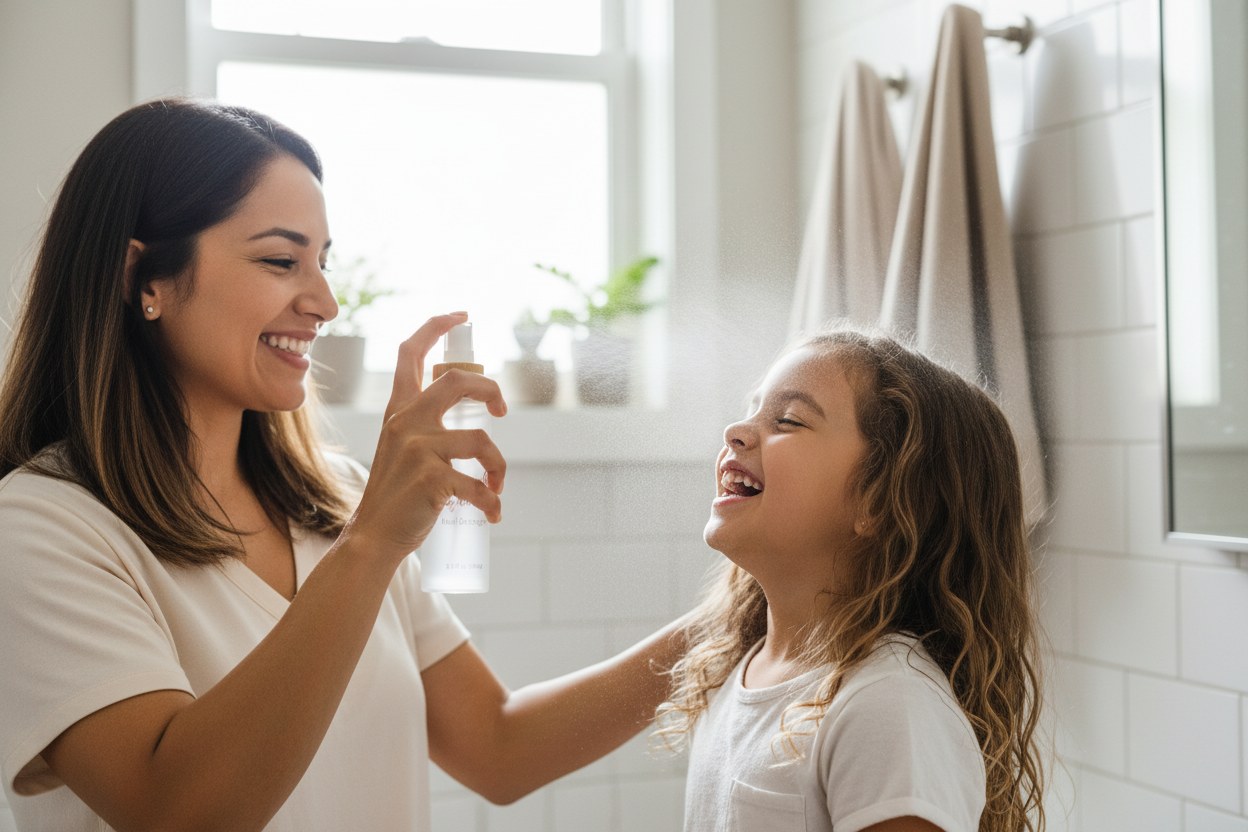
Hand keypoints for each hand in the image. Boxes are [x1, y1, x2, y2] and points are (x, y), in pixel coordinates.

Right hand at [347, 312, 507, 561]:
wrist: (372, 538)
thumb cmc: (394, 496)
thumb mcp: (398, 447)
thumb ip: (421, 427)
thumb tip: (469, 419)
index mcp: (398, 411)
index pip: (411, 353)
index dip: (436, 326)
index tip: (460, 315)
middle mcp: (406, 422)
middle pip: (458, 381)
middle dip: (490, 391)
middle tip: (501, 413)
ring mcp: (418, 450)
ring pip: (481, 440)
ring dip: (499, 465)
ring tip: (496, 484)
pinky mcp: (432, 479)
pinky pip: (478, 484)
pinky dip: (491, 500)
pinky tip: (492, 512)